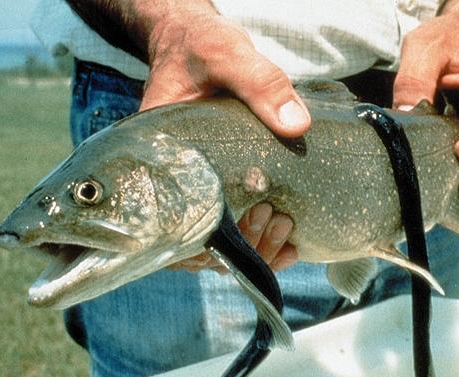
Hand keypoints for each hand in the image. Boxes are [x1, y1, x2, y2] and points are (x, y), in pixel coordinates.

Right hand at [135, 4, 305, 271]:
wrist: (195, 45)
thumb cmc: (199, 49)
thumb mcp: (226, 56)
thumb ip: (259, 84)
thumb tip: (297, 125)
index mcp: (161, 158)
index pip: (169, 223)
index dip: (203, 245)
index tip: (245, 226)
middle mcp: (174, 182)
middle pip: (197, 245)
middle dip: (241, 246)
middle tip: (272, 218)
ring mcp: (197, 188)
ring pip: (216, 245)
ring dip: (253, 249)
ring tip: (283, 226)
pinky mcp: (219, 186)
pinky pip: (233, 229)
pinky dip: (260, 244)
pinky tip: (288, 243)